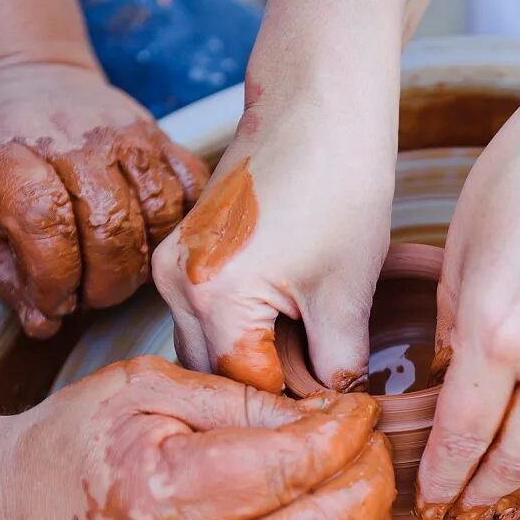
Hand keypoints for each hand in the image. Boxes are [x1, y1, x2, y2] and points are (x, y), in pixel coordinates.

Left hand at [0, 62, 208, 337]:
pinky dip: (179, 226)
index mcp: (10, 158)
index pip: (45, 226)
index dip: (54, 281)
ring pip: (159, 213)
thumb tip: (44, 322)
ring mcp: (126, 136)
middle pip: (111, 226)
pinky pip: (192, 189)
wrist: (22, 80)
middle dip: (103, 283)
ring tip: (115, 269)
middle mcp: (74, 141)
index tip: (52, 302)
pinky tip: (149, 239)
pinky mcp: (162, 137)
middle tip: (87, 294)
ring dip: (142, 260)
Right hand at [0, 356, 394, 519]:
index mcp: (163, 490)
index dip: (341, 434)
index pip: (287, 468)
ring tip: (370, 478)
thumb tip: (320, 416)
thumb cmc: (75, 440)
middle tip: (375, 441)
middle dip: (368, 481)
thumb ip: (237, 398)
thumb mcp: (145, 387)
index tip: (359, 408)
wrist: (15, 519)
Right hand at [152, 86, 395, 392]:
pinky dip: (245, 332)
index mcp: (209, 295)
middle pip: (217, 373)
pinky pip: (207, 316)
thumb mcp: (348, 289)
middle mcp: (172, 283)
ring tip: (315, 359)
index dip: (297, 406)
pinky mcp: (183, 252)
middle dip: (271, 390)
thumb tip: (335, 404)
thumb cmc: (338, 183)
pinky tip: (293, 326)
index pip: (247, 388)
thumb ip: (338, 363)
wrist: (319, 104)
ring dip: (256, 362)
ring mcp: (170, 265)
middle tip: (330, 394)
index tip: (337, 416)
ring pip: (209, 348)